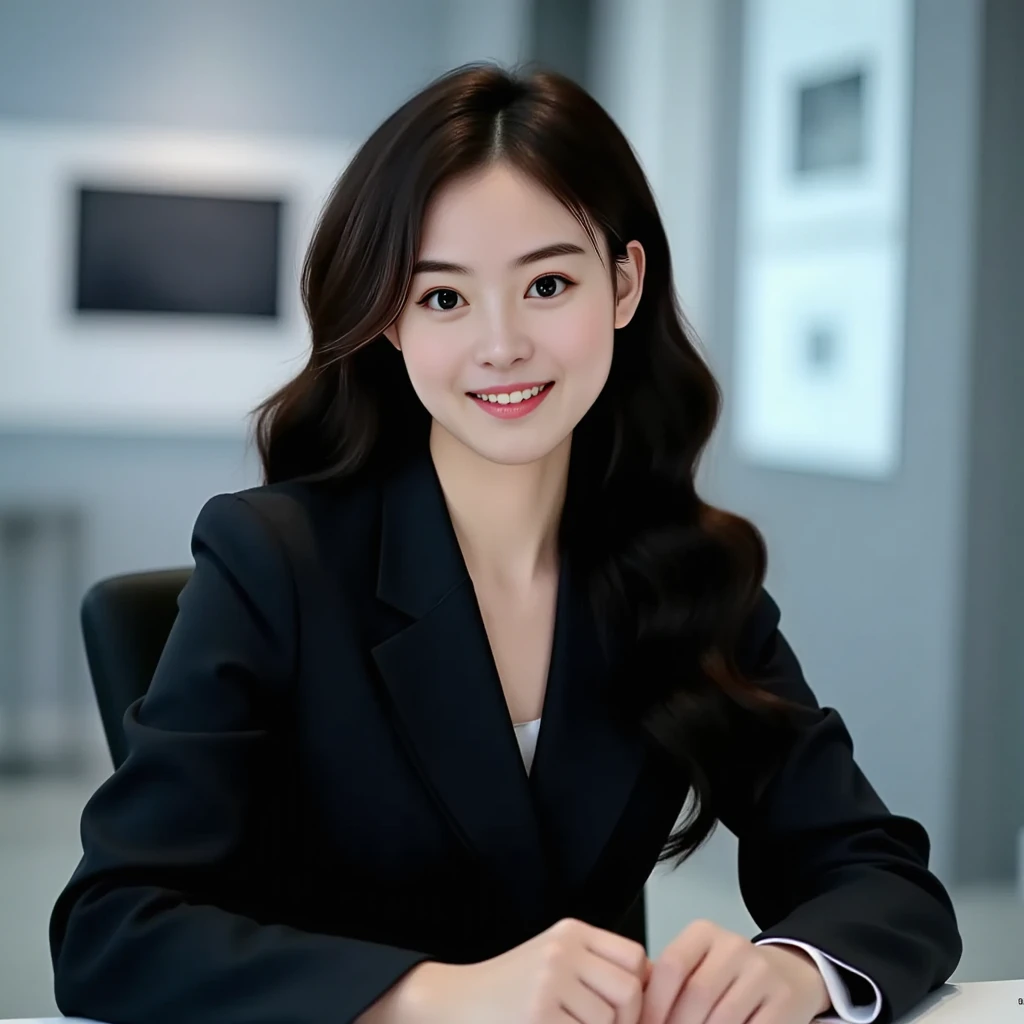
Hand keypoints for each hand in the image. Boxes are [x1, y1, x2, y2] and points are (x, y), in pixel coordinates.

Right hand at [376, 917, 650, 1023]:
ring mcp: (549, 982)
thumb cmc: (510, 987)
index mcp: (571, 932)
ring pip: (607, 1020)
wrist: (455, 1000)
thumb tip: (652, 986)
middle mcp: (562, 950)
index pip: (633, 957)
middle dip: (626, 1020)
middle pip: (627, 990)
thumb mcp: (554, 960)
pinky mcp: (537, 1015)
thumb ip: (595, 968)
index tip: (625, 1011)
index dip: (639, 989)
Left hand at [640, 920, 830, 1023]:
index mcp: (704, 933)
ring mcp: (762, 973)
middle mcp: (734, 946)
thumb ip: (667, 981)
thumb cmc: (728, 975)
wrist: (788, 975)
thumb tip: (629, 1008)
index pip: (671, 965)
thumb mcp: (697, 964)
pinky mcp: (785, 1001)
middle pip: (697, 994)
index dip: (653, 1003)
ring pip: (723, 1017)